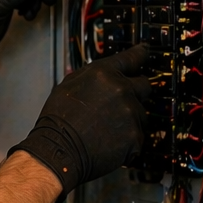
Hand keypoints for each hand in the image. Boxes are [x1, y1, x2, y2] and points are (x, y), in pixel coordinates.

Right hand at [11, 44, 151, 200]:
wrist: (58, 150)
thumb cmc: (57, 121)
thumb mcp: (68, 85)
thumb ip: (93, 76)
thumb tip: (106, 75)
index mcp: (104, 74)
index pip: (132, 57)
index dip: (140, 55)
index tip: (145, 52)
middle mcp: (121, 89)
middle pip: (144, 86)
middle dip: (135, 93)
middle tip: (119, 105)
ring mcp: (131, 113)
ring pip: (141, 114)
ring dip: (128, 120)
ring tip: (105, 130)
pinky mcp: (135, 136)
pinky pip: (137, 136)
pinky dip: (127, 141)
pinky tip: (108, 143)